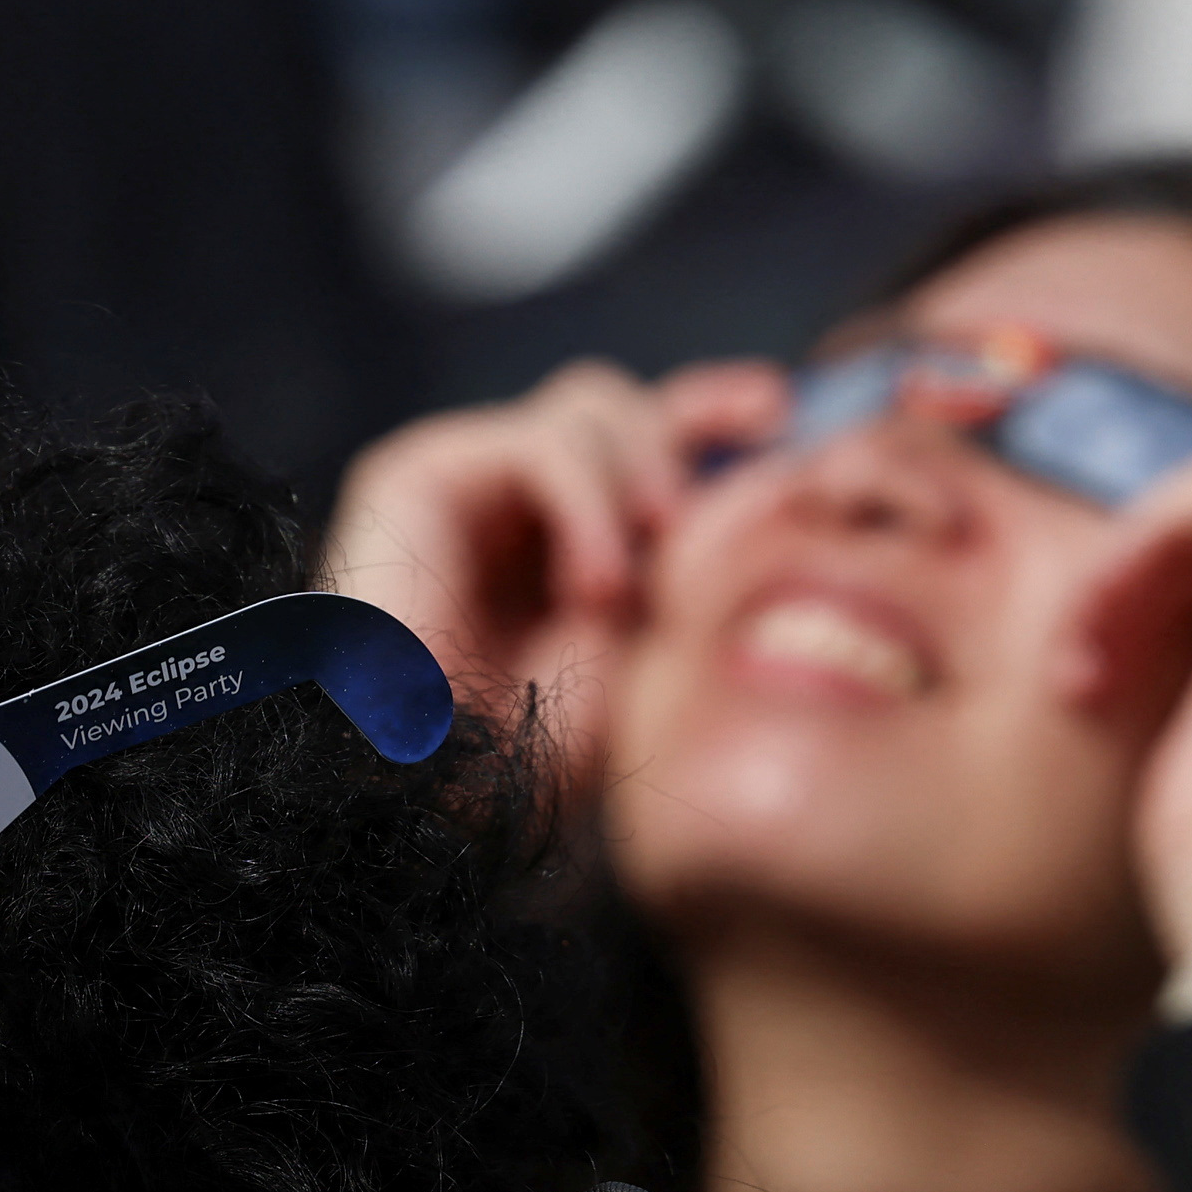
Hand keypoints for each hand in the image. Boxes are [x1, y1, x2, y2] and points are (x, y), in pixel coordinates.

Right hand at [318, 359, 783, 809]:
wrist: (437, 789)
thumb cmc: (537, 749)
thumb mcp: (649, 642)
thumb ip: (688, 554)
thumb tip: (757, 472)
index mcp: (559, 540)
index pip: (639, 437)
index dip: (705, 409)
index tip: (778, 411)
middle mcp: (507, 502)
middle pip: (611, 402)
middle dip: (679, 426)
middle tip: (696, 516)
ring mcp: (460, 483)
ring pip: (587, 407)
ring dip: (632, 487)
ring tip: (625, 592)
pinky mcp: (413, 475)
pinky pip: (541, 443)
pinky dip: (586, 508)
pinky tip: (590, 588)